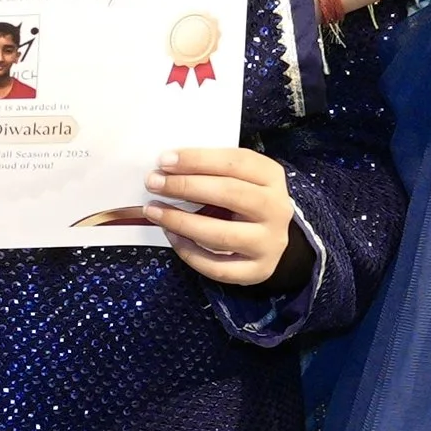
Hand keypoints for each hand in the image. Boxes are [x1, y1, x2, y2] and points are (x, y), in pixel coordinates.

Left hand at [138, 148, 301, 289]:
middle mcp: (277, 209)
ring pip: (221, 235)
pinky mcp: (258, 270)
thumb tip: (167, 169)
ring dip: (181, 221)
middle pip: (230, 194)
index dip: (198, 160)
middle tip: (154, 182)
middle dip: (186, 187)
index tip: (165, 160)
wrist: (270, 237)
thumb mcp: (239, 177)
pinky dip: (189, 252)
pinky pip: (218, 267)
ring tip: (153, 210)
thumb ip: (212, 170)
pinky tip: (171, 236)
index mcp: (272, 177)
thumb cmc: (244, 201)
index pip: (236, 162)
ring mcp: (269, 243)